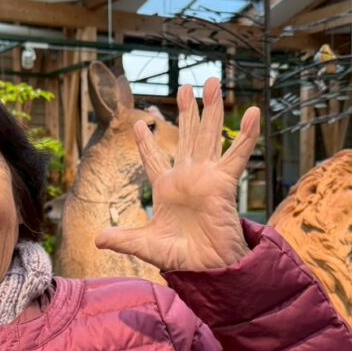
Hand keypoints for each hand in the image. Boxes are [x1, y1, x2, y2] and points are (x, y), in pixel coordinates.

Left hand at [95, 79, 261, 272]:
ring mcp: (207, 177)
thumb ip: (123, 239)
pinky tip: (254, 111)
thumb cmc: (181, 258)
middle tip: (184, 87)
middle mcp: (188, 178)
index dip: (146, 143)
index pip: (154, 160)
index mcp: (167, 189)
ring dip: (211, 109)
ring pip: (209, 136)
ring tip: (213, 81)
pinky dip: (247, 134)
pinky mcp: (225, 183)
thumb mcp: (146, 245)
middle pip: (186, 137)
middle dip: (185, 112)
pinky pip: (238, 154)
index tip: (138, 123)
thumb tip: (97, 238)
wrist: (207, 269)